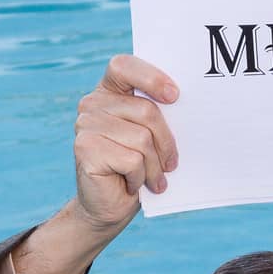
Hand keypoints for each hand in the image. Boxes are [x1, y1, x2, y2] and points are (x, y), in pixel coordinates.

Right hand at [71, 54, 179, 235]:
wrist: (109, 207)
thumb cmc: (136, 170)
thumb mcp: (150, 138)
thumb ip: (156, 117)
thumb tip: (188, 109)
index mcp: (109, 92)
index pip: (124, 66)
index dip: (151, 77)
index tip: (175, 96)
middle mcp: (92, 104)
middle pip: (146, 110)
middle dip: (166, 142)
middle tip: (171, 164)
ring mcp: (85, 125)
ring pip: (142, 139)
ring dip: (154, 166)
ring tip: (154, 180)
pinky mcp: (85, 150)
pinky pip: (131, 160)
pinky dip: (140, 178)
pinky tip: (132, 185)